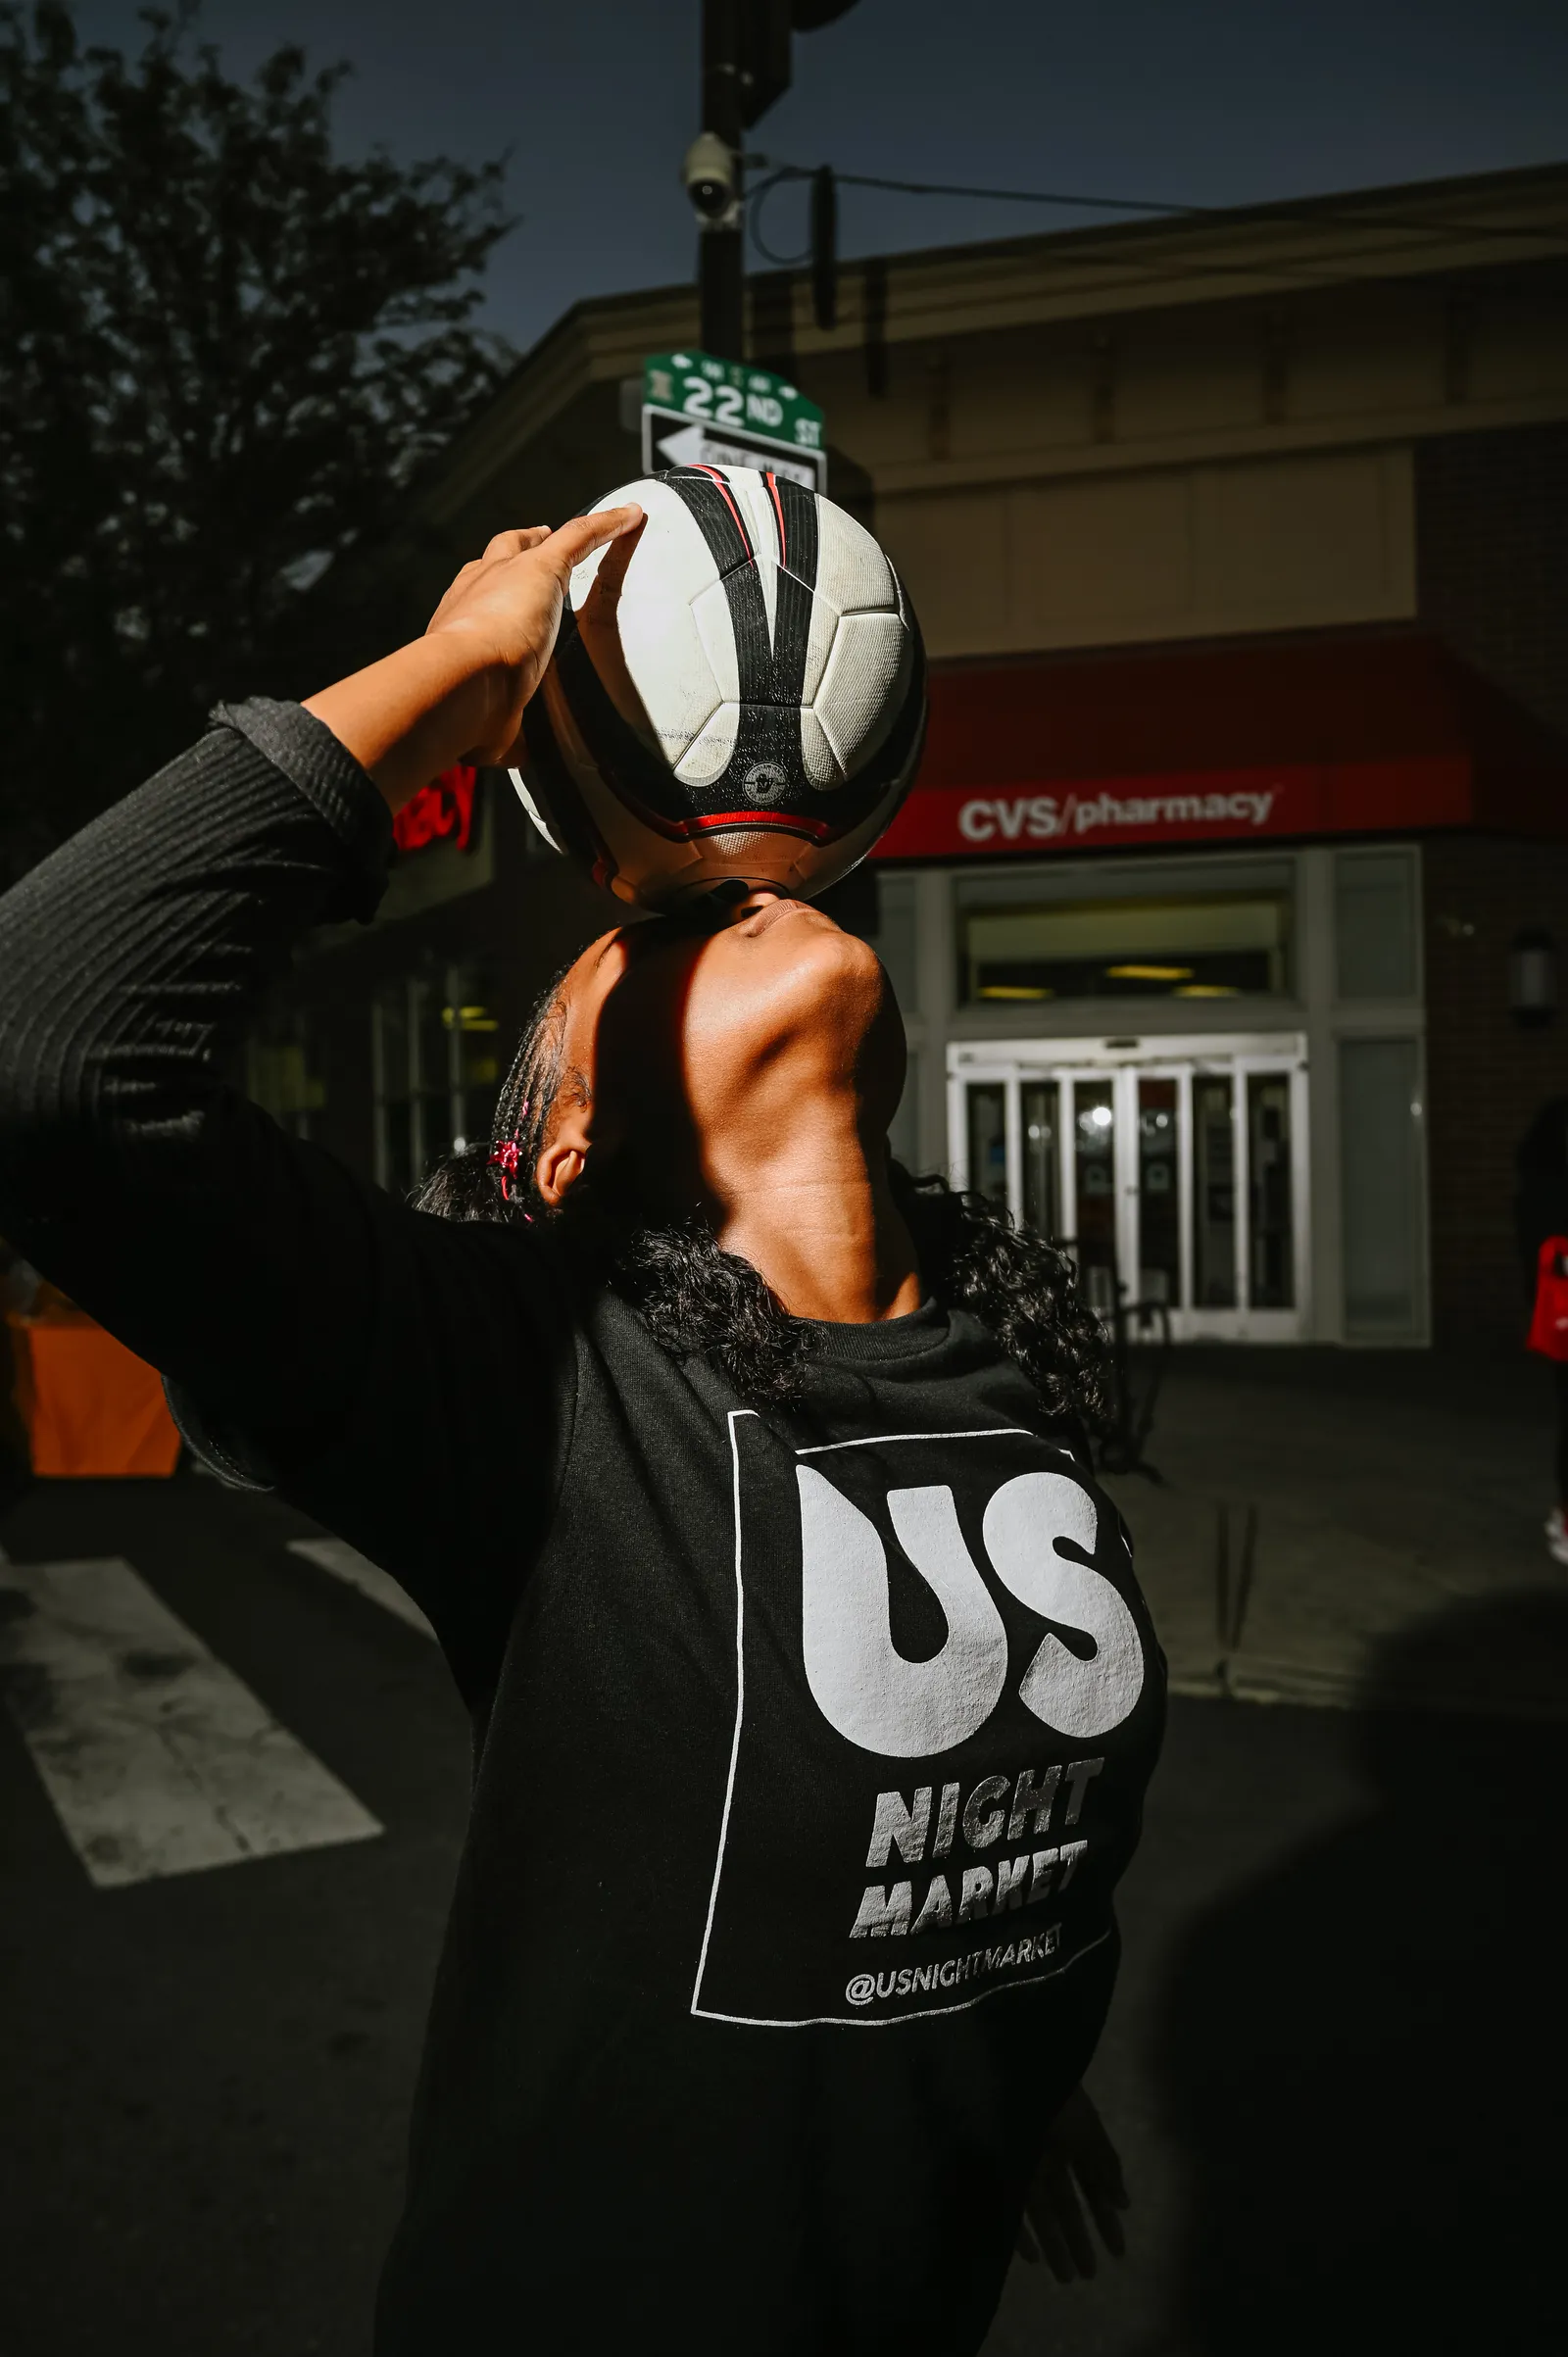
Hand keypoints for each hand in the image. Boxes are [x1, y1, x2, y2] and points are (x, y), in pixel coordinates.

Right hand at [303, 504, 642, 804]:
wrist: (462, 685)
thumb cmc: (467, 712)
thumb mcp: (489, 725)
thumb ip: (504, 732)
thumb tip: (510, 752)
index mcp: (458, 628)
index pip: (475, 602)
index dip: (491, 595)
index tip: (504, 598)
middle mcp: (475, 593)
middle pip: (497, 559)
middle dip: (515, 549)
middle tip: (536, 541)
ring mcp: (508, 576)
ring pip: (534, 544)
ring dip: (558, 536)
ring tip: (583, 529)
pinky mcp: (544, 567)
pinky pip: (580, 536)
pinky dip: (607, 525)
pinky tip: (632, 516)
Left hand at [1016, 2084, 1128, 2282]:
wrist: (1009, 2068)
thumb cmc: (1052, 2096)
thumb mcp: (1086, 2128)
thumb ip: (1106, 2165)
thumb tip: (1125, 2204)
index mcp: (1070, 2140)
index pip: (1092, 2187)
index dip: (1104, 2219)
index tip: (1118, 2253)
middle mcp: (1045, 2155)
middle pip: (1065, 2205)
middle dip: (1078, 2239)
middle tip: (1088, 2276)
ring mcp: (1018, 2162)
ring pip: (1039, 2212)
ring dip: (1053, 2244)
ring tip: (1065, 2277)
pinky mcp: (994, 2169)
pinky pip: (1006, 2207)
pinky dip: (1019, 2233)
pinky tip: (1031, 2257)